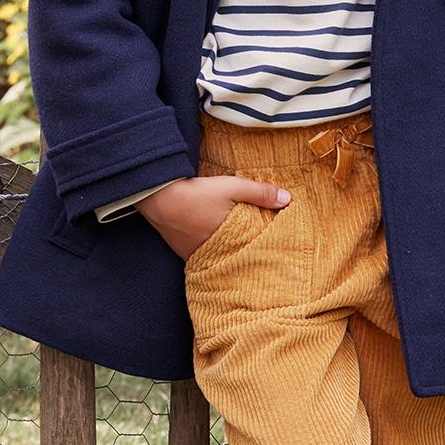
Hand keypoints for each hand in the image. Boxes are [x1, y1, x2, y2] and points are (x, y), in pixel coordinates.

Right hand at [137, 174, 291, 259]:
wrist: (157, 196)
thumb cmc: (195, 193)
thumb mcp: (231, 187)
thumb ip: (259, 192)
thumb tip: (288, 199)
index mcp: (228, 241)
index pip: (254, 250)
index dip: (266, 250)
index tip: (279, 250)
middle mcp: (212, 253)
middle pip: (238, 257)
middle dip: (250, 254)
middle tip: (267, 253)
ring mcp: (195, 254)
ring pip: (222, 256)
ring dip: (232, 251)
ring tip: (246, 248)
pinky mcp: (184, 251)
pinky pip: (205, 254)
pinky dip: (216, 249)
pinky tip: (221, 242)